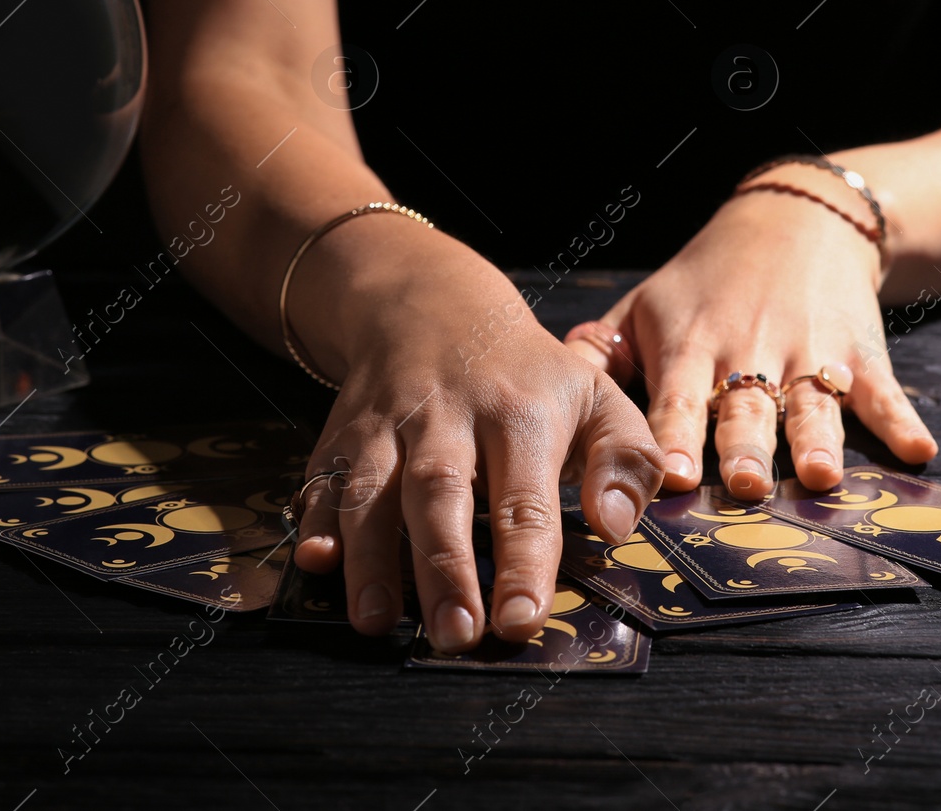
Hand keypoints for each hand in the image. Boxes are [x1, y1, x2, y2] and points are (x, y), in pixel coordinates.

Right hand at [285, 219, 664, 650]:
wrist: (434, 305)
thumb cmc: (528, 374)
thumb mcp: (598, 397)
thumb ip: (626, 461)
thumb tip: (614, 527)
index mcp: (520, 415)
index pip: (524, 498)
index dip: (522, 563)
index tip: (520, 621)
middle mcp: (447, 417)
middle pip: (441, 493)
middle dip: (444, 568)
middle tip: (455, 636)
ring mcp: (387, 425)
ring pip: (372, 489)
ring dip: (371, 557)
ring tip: (377, 622)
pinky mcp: (342, 434)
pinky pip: (322, 477)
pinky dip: (314, 520)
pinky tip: (315, 561)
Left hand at [567, 172, 936, 498]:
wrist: (797, 218)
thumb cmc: (707, 276)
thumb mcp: (648, 303)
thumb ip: (602, 353)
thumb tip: (546, 395)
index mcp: (691, 343)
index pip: (677, 396)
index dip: (674, 435)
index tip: (668, 474)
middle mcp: (749, 349)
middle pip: (746, 407)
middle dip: (745, 446)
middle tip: (743, 485)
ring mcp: (810, 350)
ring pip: (812, 403)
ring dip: (819, 439)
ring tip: (821, 475)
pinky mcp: (860, 351)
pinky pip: (884, 391)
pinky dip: (902, 419)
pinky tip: (920, 451)